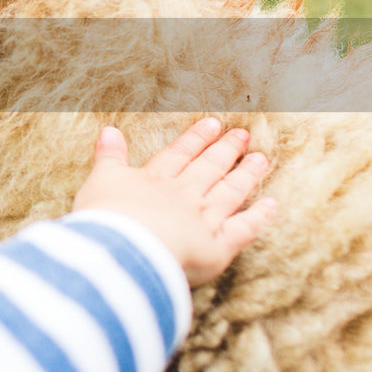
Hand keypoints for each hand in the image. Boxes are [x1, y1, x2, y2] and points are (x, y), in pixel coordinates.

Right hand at [73, 118, 276, 285]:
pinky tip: (272, 205)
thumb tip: (109, 130)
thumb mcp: (100, 180)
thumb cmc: (106, 217)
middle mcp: (184, 195)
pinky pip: (244, 229)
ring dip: (246, 175)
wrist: (124, 248)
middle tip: (242, 134)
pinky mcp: (217, 246)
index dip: (195, 139)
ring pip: (230, 192)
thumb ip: (109, 157)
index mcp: (155, 180)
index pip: (178, 155)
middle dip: (226, 150)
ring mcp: (204, 219)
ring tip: (260, 159)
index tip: (212, 123)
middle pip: (208, 169)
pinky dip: (259, 217)